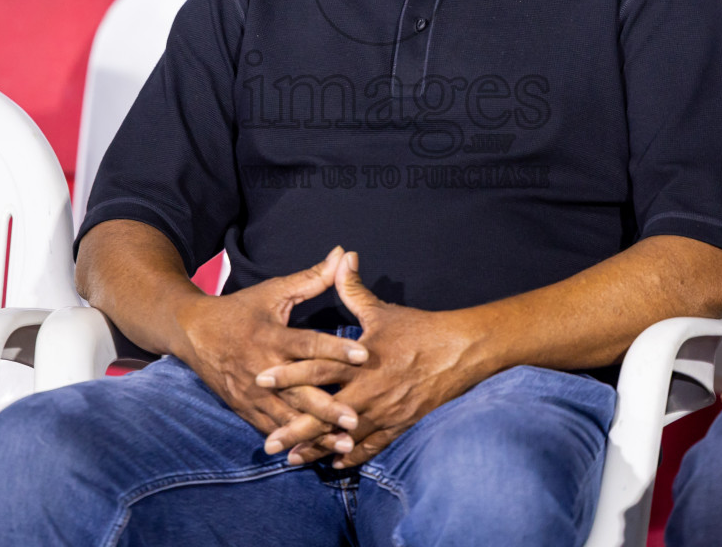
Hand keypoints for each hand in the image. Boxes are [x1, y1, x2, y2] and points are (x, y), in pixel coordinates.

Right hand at [173, 246, 368, 450]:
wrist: (193, 332)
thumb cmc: (241, 309)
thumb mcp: (274, 291)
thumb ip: (312, 278)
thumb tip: (343, 254)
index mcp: (271, 336)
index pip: (308, 344)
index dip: (336, 349)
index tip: (364, 355)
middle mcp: (262, 367)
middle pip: (299, 390)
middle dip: (328, 406)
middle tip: (356, 418)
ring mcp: (252, 392)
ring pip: (286, 416)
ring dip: (314, 431)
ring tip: (343, 444)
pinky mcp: (244, 408)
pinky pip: (270, 428)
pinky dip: (291, 441)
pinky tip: (313, 453)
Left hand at [255, 251, 485, 466]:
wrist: (460, 352)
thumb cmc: (419, 329)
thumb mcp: (382, 309)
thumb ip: (354, 288)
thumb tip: (341, 257)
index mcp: (360, 360)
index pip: (316, 368)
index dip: (288, 374)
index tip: (260, 380)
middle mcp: (369, 390)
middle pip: (324, 413)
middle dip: (295, 430)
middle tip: (269, 445)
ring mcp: (384, 411)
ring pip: (344, 437)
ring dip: (317, 448)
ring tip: (292, 460)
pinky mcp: (399, 424)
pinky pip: (372, 447)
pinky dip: (351, 457)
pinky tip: (333, 464)